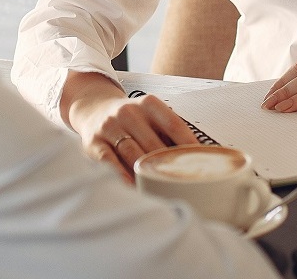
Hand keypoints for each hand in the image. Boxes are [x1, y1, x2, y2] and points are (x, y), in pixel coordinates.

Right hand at [62, 72, 200, 181]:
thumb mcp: (150, 115)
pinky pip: (109, 161)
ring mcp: (109, 126)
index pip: (173, 125)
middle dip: (169, 166)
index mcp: (148, 104)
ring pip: (132, 154)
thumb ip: (170, 133)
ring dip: (147, 174)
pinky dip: (121, 175)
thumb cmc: (132, 119)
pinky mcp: (93, 142)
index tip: (202, 163)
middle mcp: (128, 112)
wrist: (93, 109)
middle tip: (184, 185)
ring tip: (162, 191)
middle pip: (153, 144)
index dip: (188, 145)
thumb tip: (201, 158)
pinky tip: (132, 186)